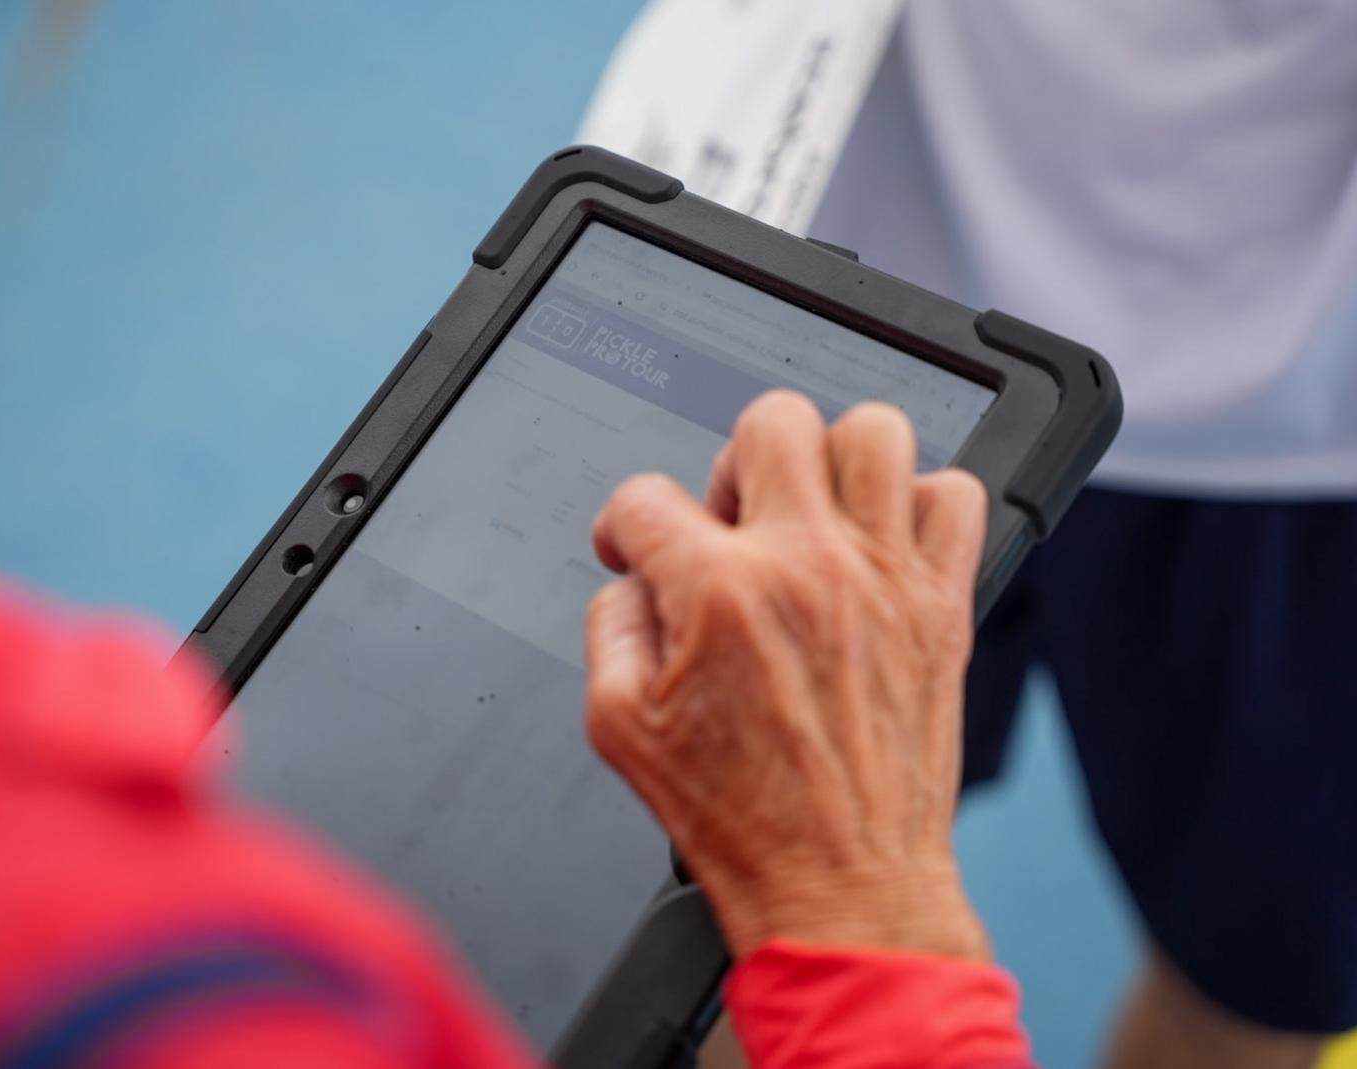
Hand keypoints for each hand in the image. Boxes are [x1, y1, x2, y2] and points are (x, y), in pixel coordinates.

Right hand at [585, 392, 990, 960]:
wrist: (841, 884)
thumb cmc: (742, 818)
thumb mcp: (618, 729)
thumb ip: (610, 628)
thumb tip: (633, 579)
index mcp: (720, 593)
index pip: (647, 496)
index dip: (624, 525)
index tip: (635, 550)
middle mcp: (806, 567)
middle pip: (772, 420)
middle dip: (733, 462)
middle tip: (732, 522)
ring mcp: (884, 579)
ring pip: (875, 431)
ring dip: (832, 461)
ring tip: (812, 514)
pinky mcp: (941, 605)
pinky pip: (956, 497)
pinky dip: (921, 504)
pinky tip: (882, 546)